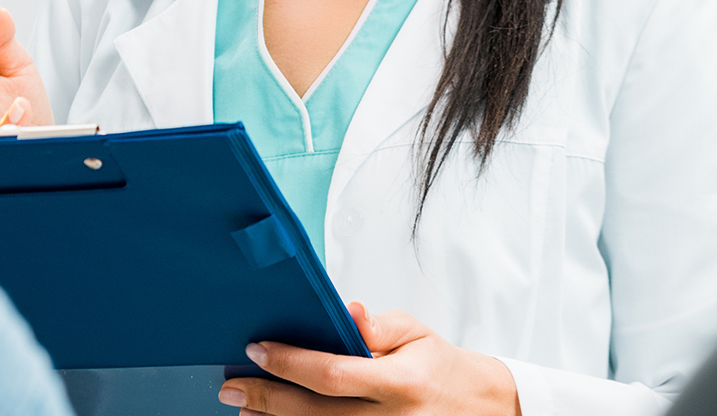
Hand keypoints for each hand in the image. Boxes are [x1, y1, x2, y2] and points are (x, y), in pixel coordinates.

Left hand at [219, 303, 519, 415]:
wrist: (486, 411)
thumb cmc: (441, 369)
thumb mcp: (416, 334)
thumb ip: (378, 326)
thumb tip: (347, 311)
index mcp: (402, 382)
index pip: (334, 374)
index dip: (290, 364)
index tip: (256, 351)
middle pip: (317, 414)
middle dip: (268, 399)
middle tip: (231, 388)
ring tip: (245, 409)